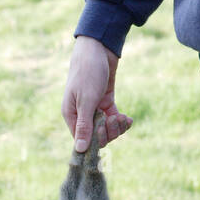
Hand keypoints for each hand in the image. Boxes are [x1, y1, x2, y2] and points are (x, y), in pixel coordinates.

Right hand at [62, 35, 132, 150]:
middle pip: (97, 136)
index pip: (82, 140)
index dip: (96, 139)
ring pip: (107, 129)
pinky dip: (121, 121)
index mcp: (71, 115)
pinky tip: (128, 118)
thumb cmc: (88, 72)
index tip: (105, 128)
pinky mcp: (105, 101)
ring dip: (117, 127)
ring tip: (122, 117)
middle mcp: (81, 114)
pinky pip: (113, 119)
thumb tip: (80, 149)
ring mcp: (94, 108)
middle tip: (115, 119)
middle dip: (109, 132)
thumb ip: (84, 125)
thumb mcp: (86, 100)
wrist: (99, 49)